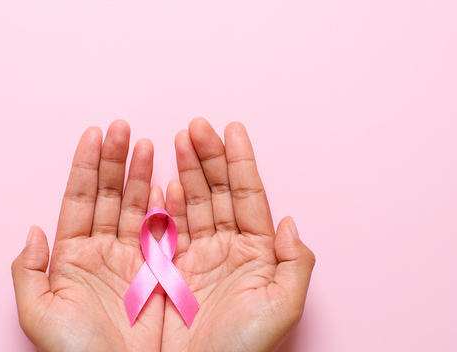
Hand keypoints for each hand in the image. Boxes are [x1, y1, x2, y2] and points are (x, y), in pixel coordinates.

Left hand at [11, 120, 164, 351]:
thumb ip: (28, 271)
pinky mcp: (162, 275)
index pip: (80, 200)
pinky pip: (166, 233)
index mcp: (72, 257)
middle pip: (110, 195)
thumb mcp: (39, 314)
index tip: (94, 133)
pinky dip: (168, 207)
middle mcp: (102, 254)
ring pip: (138, 207)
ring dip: (142, 175)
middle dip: (116, 160)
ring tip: (149, 143)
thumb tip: (32, 230)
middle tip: (124, 128)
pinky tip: (169, 184)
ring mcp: (134, 261)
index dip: (86, 166)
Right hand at [161, 118, 315, 351]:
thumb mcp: (282, 307)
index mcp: (256, 254)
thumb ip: (296, 263)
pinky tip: (161, 181)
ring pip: (190, 203)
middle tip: (196, 126)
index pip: (248, 196)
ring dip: (184, 171)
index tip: (231, 129)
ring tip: (176, 140)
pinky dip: (161, 203)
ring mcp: (195, 259)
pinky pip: (164, 228)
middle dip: (207, 157)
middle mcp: (227, 251)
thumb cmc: (244, 349)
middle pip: (217, 192)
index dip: (240, 162)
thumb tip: (290, 221)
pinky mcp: (166, 272)